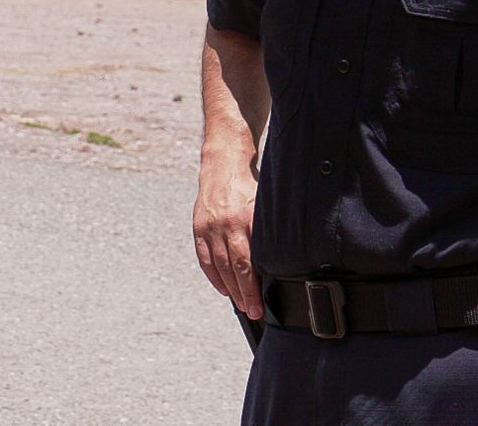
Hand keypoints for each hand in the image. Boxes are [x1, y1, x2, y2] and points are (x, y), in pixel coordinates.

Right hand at [193, 150, 264, 318]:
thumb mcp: (264, 206)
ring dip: (229, 289)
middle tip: (253, 312)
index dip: (252, 288)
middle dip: (243, 294)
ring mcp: (209, 226)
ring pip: (218, 266)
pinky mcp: (198, 226)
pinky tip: (223, 288)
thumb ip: (267, 233)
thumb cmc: (250, 187)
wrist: (223, 165)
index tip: (259, 306)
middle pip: (233, 268)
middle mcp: (225, 224)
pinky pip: (204, 257)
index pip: (248, 263)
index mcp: (244, 219)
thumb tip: (279, 263)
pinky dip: (213, 275)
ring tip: (240, 305)